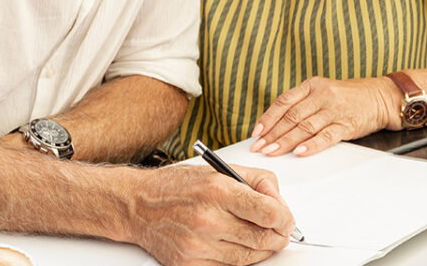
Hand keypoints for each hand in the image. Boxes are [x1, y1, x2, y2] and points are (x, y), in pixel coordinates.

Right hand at [129, 164, 293, 265]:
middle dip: (278, 236)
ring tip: (260, 236)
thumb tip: (280, 203)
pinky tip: (237, 244)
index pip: (267, 213)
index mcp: (217, 190)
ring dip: (261, 248)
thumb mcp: (220, 170)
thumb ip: (257, 182)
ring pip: (249, 256)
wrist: (138, 205)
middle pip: (262, 238)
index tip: (287, 220)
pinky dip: (239, 258)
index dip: (285, 219)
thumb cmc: (178, 186)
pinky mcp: (191, 263)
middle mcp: (208, 219)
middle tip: (280, 231)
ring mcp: (198, 245)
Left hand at [250, 76, 400, 156]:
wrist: (379, 97)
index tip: (256, 132)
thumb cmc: (348, 97)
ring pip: (304, 127)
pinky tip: (299, 152)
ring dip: (285, 142)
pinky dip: (311, 145)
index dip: (268, 117)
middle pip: (291, 116)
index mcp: (312, 85)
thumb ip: (302, 104)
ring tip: (272, 152)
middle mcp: (322, 95)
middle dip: (272, 134)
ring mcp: (334, 110)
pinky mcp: (346, 125)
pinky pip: (325, 136)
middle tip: (259, 147)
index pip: (284, 102)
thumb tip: (275, 125)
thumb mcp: (322, 92)